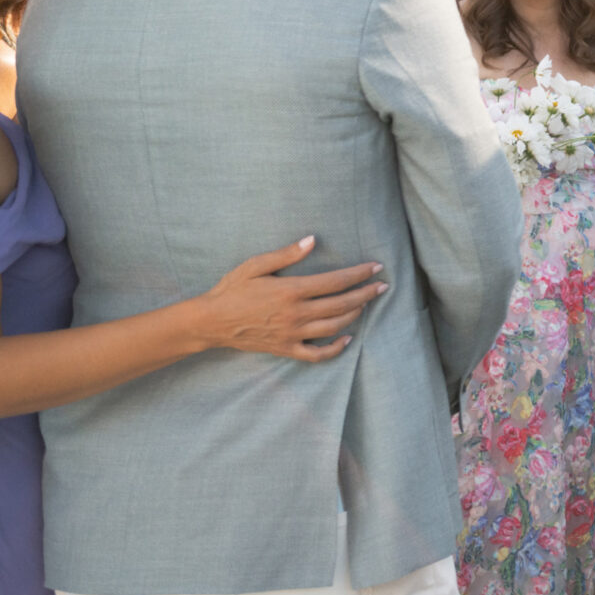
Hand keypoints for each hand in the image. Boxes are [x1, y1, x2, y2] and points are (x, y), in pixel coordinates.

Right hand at [191, 237, 385, 361]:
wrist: (210, 322)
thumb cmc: (232, 289)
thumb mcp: (256, 265)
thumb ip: (286, 254)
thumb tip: (312, 240)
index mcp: (291, 291)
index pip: (336, 282)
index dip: (359, 274)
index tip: (376, 267)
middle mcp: (296, 314)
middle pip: (342, 304)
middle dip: (366, 294)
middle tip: (383, 286)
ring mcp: (292, 334)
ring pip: (335, 327)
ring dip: (355, 315)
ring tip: (366, 304)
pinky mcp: (286, 349)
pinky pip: (317, 354)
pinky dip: (336, 348)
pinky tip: (348, 339)